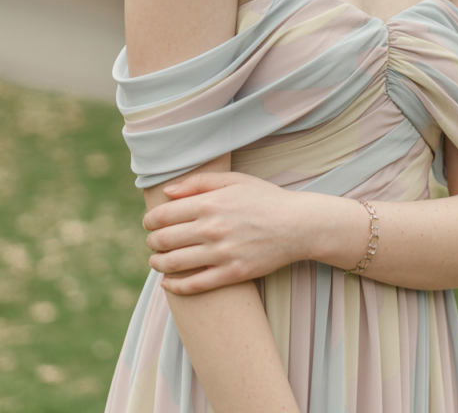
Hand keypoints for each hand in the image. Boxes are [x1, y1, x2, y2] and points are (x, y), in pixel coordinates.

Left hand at [142, 172, 330, 295]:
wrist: (297, 225)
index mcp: (210, 203)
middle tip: (153, 242)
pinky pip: (194, 285)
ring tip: (157, 261)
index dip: (150, 220)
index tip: (150, 223)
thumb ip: (199, 182)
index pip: (163, 214)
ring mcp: (221, 253)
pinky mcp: (231, 274)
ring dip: (158, 263)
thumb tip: (168, 191)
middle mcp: (212, 228)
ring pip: (174, 264)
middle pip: (164, 240)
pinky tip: (168, 283)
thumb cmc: (265, 198)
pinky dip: (175, 286)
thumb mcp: (234, 180)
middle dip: (152, 242)